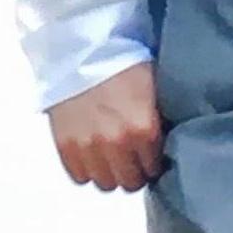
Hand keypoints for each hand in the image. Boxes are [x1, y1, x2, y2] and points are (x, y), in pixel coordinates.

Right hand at [47, 63, 165, 192]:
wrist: (82, 48)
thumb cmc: (121, 60)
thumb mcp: (154, 87)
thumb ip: (158, 120)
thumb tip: (168, 140)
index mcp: (144, 128)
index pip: (154, 169)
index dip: (153, 164)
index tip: (150, 157)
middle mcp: (117, 143)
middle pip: (130, 182)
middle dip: (134, 172)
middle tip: (132, 160)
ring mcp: (89, 146)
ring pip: (105, 184)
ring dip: (110, 173)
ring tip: (111, 158)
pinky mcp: (65, 145)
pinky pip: (79, 176)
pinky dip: (86, 169)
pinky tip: (92, 155)